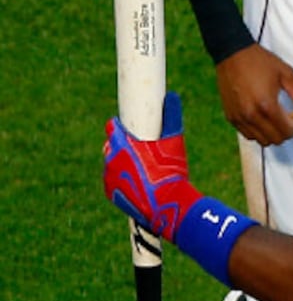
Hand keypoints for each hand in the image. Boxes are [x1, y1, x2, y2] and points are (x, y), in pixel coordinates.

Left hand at [104, 90, 201, 238]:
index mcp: (121, 144)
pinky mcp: (110, 193)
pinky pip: (114, 182)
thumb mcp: (174, 143)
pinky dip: (123, 181)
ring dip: (122, 165)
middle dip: (122, 148)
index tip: (129, 128)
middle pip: (112, 147)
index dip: (120, 127)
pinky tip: (138, 183)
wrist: (168, 205)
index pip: (112, 128)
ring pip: (112, 165)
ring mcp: (109, 177)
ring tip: (142, 170)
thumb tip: (173, 95)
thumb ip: (171, 118)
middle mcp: (110, 159)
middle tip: (141, 152)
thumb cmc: (171, 172)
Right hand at [215, 43, 292, 146]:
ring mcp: (239, 117)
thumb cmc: (261, 62)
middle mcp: (251, 115)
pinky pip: (249, 135)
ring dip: (272, 133)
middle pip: (276, 140)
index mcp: (266, 105)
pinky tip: (262, 117)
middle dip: (286, 131)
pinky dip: (259, 131)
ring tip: (274, 116)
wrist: (231, 52)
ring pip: (262, 141)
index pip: (287, 132)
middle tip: (287, 115)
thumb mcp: (287, 74)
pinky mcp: (230, 116)